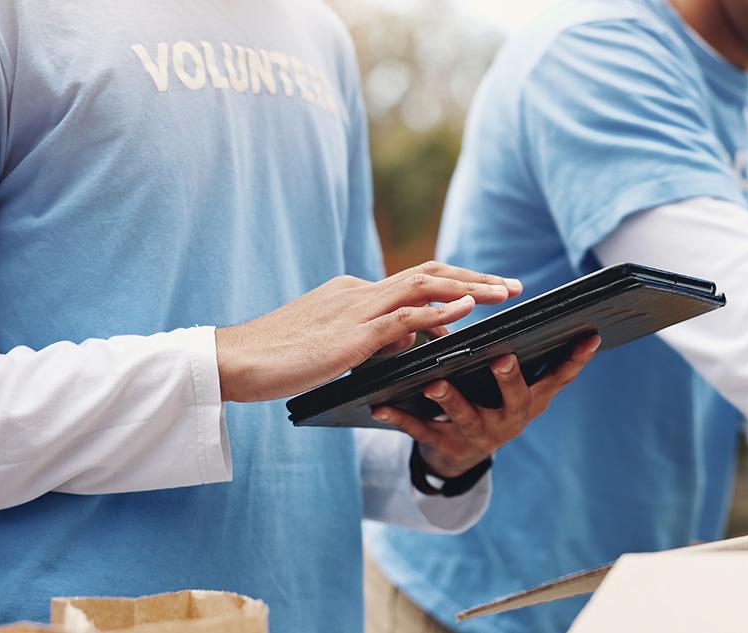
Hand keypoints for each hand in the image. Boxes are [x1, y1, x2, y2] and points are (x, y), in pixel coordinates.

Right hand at [215, 261, 522, 401]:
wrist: (235, 360)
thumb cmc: (276, 357)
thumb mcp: (329, 343)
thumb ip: (368, 339)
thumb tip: (406, 340)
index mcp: (352, 293)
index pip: (413, 282)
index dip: (453, 287)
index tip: (483, 294)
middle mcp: (358, 292)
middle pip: (428, 273)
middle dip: (474, 278)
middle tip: (511, 286)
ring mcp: (355, 310)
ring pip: (424, 285)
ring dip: (470, 287)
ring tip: (505, 293)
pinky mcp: (350, 334)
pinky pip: (404, 316)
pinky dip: (439, 309)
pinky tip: (467, 311)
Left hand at [370, 336, 601, 476]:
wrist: (457, 452)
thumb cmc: (485, 400)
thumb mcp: (504, 383)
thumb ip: (512, 350)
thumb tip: (512, 299)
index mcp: (528, 399)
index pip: (559, 378)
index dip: (576, 360)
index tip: (587, 336)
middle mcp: (509, 419)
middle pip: (514, 399)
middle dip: (509, 379)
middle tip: (501, 358)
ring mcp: (478, 436)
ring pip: (464, 416)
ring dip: (449, 399)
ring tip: (433, 383)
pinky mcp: (445, 447)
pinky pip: (420, 431)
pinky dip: (401, 418)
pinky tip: (380, 406)